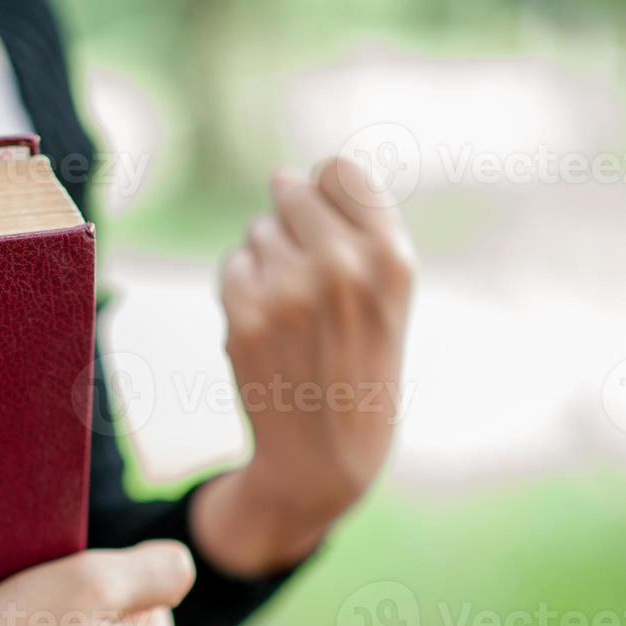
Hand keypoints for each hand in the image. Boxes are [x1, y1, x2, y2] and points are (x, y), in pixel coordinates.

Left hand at [193, 156, 415, 575]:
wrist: (325, 455)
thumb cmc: (361, 364)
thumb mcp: (388, 296)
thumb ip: (357, 229)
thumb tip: (288, 174)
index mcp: (391, 258)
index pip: (339, 170)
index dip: (328, 195)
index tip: (333, 231)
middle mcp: (342, 267)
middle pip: (291, 189)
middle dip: (293, 221)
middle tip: (309, 274)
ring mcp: (287, 292)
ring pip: (258, 230)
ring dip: (269, 260)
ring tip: (295, 311)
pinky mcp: (243, 317)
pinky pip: (233, 266)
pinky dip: (243, 289)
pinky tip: (268, 327)